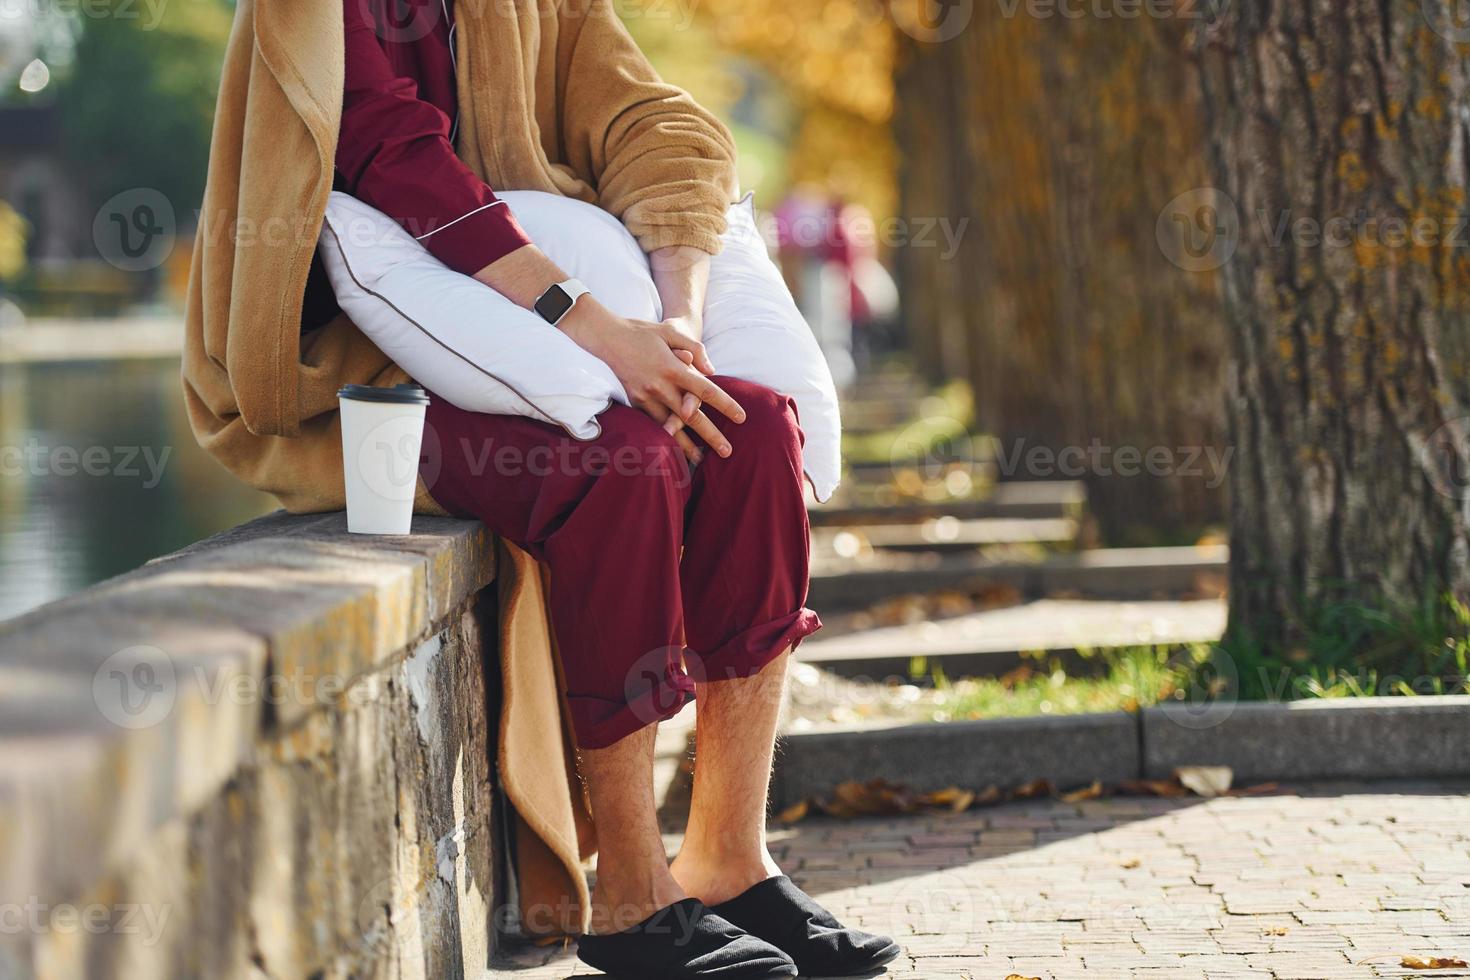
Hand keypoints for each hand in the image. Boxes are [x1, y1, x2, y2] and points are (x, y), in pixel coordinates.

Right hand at [561, 299, 742, 459]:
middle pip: (691, 416)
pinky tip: (674, 449)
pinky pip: (653, 423)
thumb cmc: (644, 332)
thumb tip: (711, 371)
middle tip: (727, 452)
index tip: (741, 417)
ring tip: (702, 459)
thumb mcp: (671, 331)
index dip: (725, 404)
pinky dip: (665, 437)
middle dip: (711, 435)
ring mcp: (645, 396)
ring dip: (687, 444)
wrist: (607, 337)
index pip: (705, 390)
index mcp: (672, 368)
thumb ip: (695, 349)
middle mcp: (659, 386)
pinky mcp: (635, 401)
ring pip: (670, 426)